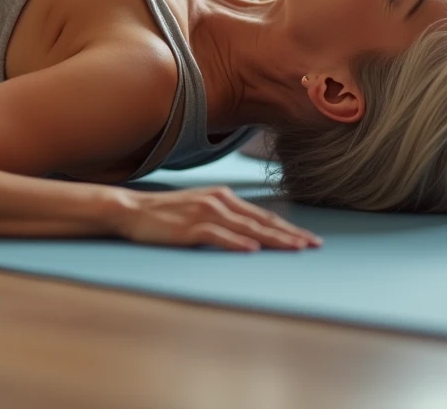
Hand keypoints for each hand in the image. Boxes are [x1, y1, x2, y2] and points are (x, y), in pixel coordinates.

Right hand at [112, 186, 321, 251]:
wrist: (132, 209)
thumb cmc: (165, 213)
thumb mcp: (199, 207)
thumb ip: (223, 215)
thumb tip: (248, 232)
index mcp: (223, 196)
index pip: (262, 215)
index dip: (287, 227)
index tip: (307, 238)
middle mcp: (219, 201)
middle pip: (262, 221)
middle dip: (290, 234)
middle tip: (314, 245)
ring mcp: (205, 214)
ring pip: (247, 229)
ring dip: (274, 240)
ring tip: (295, 248)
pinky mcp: (190, 229)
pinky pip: (218, 237)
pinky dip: (237, 243)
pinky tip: (252, 250)